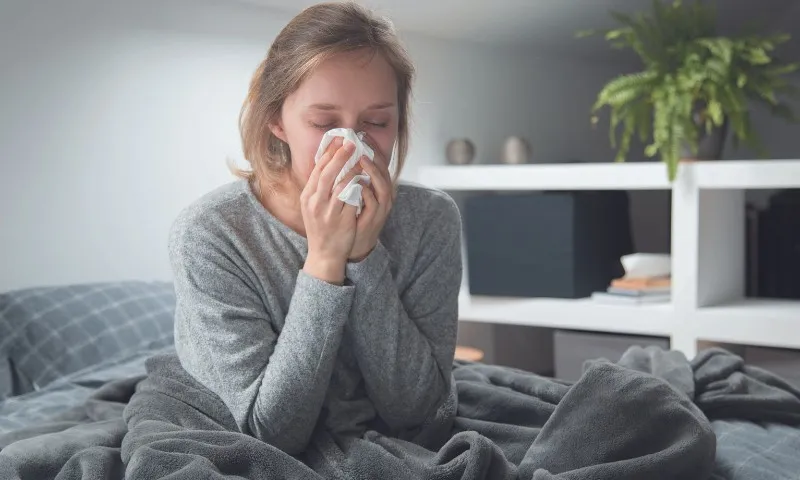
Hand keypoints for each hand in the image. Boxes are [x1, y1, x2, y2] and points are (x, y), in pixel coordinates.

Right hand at [301, 137, 359, 283]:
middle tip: (351, 143)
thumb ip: (319, 188)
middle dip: (339, 156)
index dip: (328, 153)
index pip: (317, 170)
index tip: (338, 139)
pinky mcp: (341, 220)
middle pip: (327, 174)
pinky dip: (357, 187)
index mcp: (307, 196)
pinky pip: (351, 199)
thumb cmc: (321, 228)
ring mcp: (328, 212)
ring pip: (340, 185)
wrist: (324, 253)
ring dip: (351, 169)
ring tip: (360, 159)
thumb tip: (329, 164)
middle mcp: (315, 203)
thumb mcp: (313, 206)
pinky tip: (364, 179)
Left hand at [349, 140, 394, 261]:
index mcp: (377, 188)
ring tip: (362, 159)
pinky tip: (358, 184)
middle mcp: (383, 196)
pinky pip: (373, 203)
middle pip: (384, 171)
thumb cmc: (351, 217)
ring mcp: (380, 208)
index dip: (372, 148)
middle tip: (363, 142)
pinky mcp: (374, 219)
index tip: (362, 134)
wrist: (352, 245)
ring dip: (373, 172)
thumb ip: (350, 177)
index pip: (378, 163)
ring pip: (383, 186)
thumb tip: (340, 157)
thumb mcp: (352, 194)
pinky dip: (366, 193)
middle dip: (375, 155)